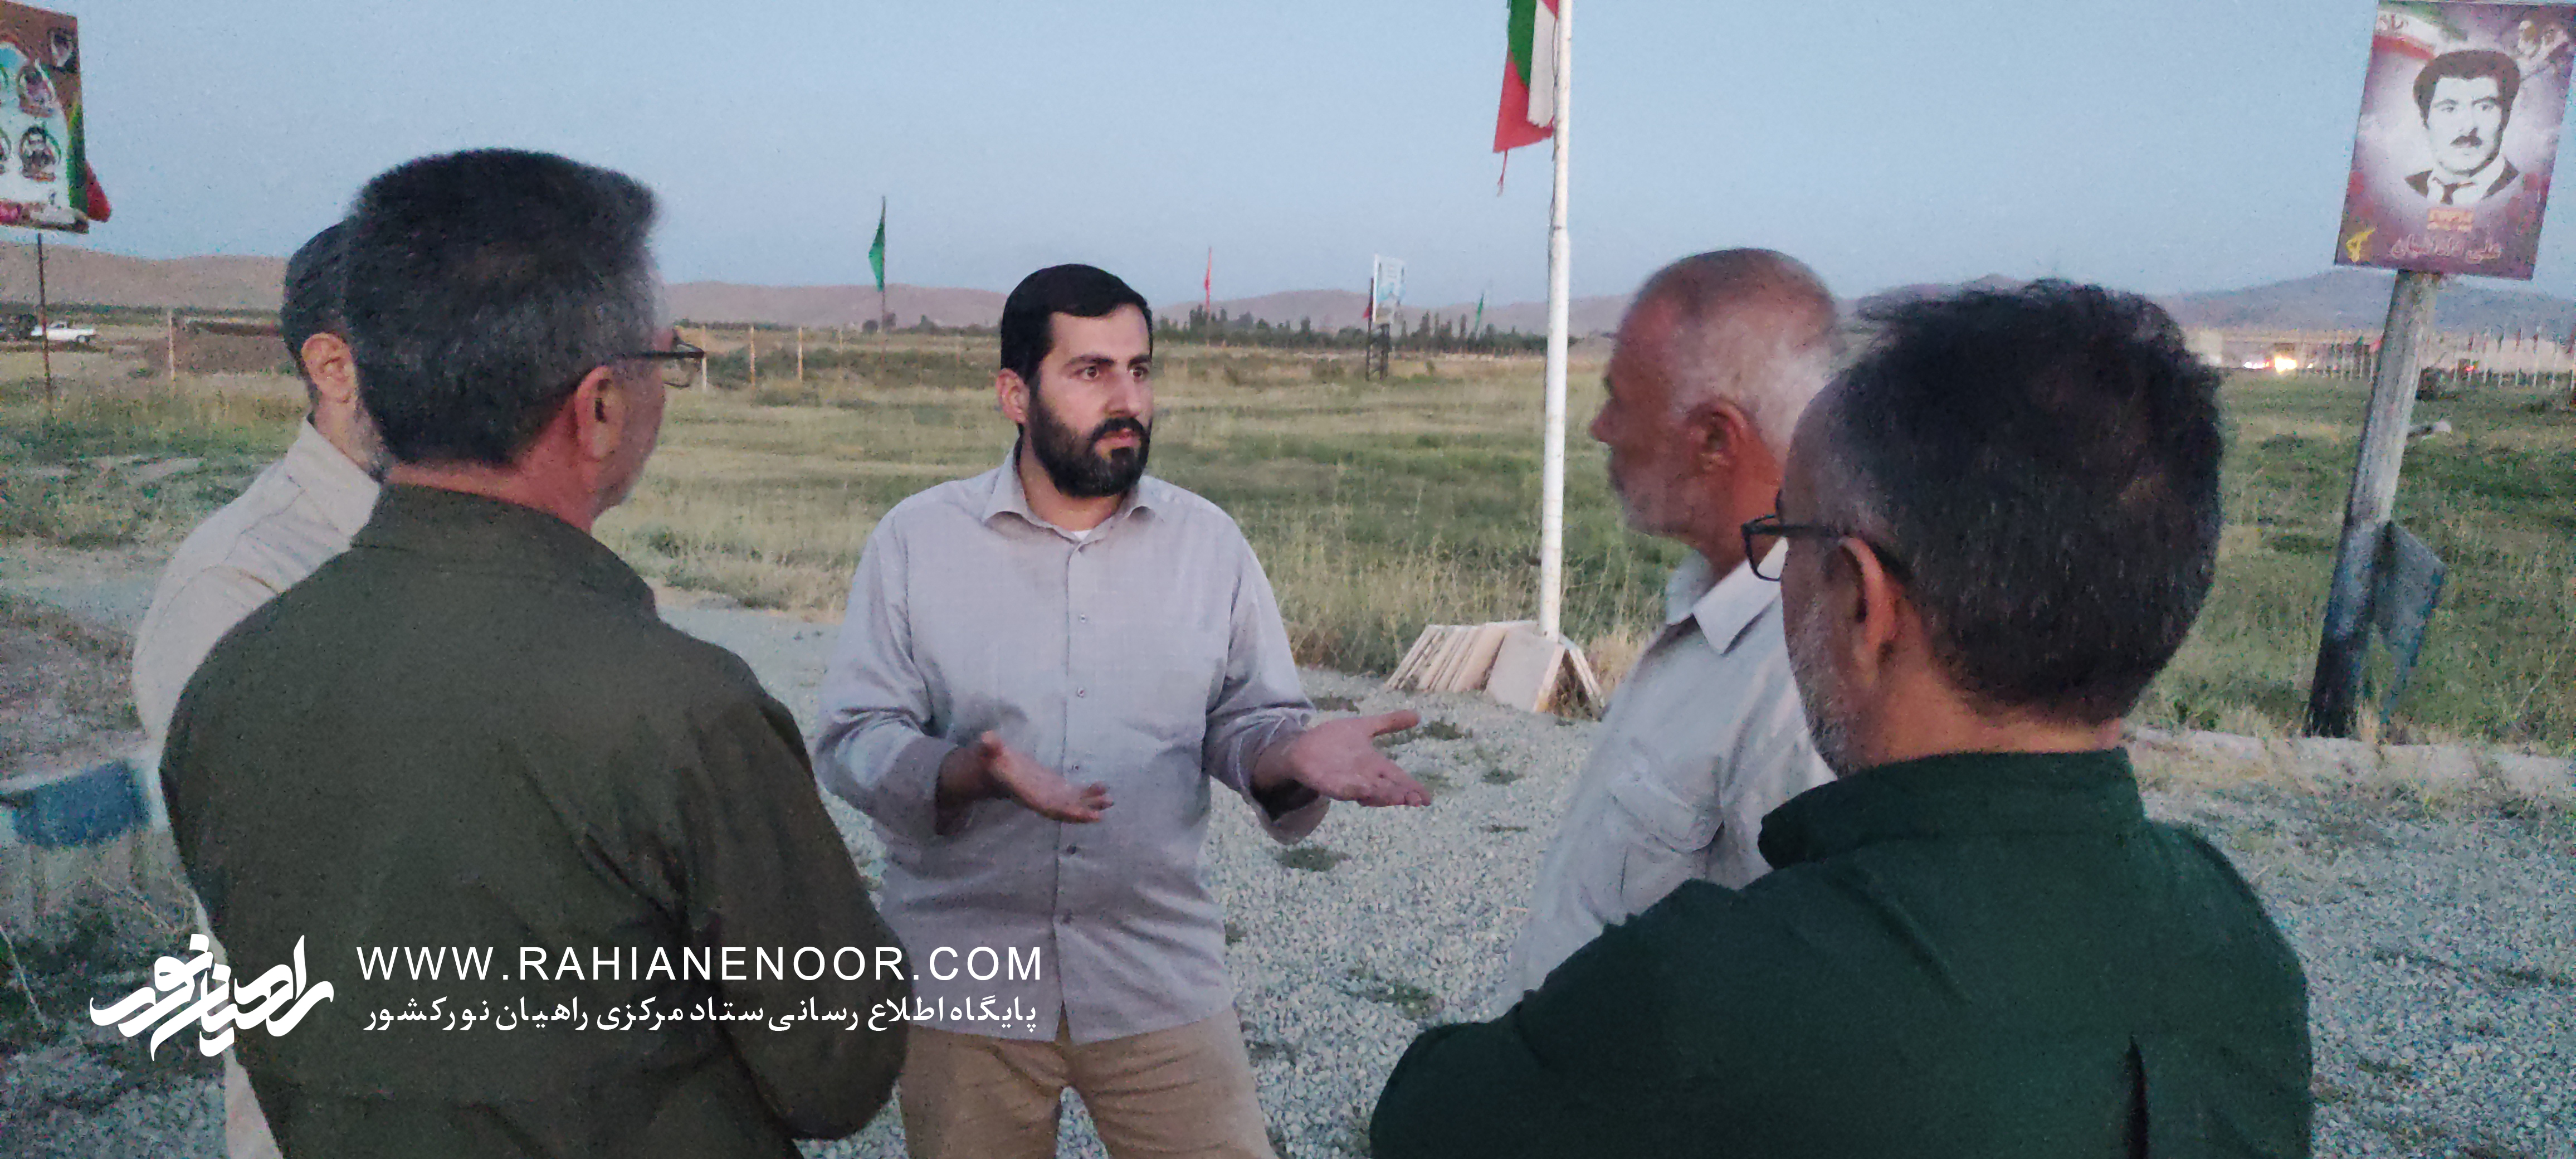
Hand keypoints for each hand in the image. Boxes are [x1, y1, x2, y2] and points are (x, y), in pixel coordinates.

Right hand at [940, 732, 1110, 823]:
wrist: (995, 769)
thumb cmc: (992, 760)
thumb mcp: (989, 751)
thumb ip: (990, 747)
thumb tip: (987, 738)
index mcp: (1025, 793)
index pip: (1045, 806)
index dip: (1063, 811)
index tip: (1080, 815)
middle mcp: (1039, 798)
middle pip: (1062, 810)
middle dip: (1081, 813)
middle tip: (1101, 814)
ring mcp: (1049, 795)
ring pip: (1072, 804)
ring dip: (1090, 804)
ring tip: (1110, 800)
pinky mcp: (1056, 788)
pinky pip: (1074, 794)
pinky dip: (1089, 793)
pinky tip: (1104, 788)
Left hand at [1259, 710, 1429, 807]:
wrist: (1303, 746)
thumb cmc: (1334, 740)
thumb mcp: (1364, 727)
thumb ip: (1389, 722)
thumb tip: (1418, 715)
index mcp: (1376, 766)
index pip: (1399, 779)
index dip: (1413, 788)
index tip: (1428, 798)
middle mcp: (1366, 778)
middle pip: (1389, 790)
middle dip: (1403, 795)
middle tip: (1418, 800)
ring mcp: (1350, 783)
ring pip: (1372, 794)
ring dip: (1385, 796)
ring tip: (1400, 797)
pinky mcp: (1332, 785)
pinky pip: (1347, 791)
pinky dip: (1357, 791)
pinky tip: (1366, 790)